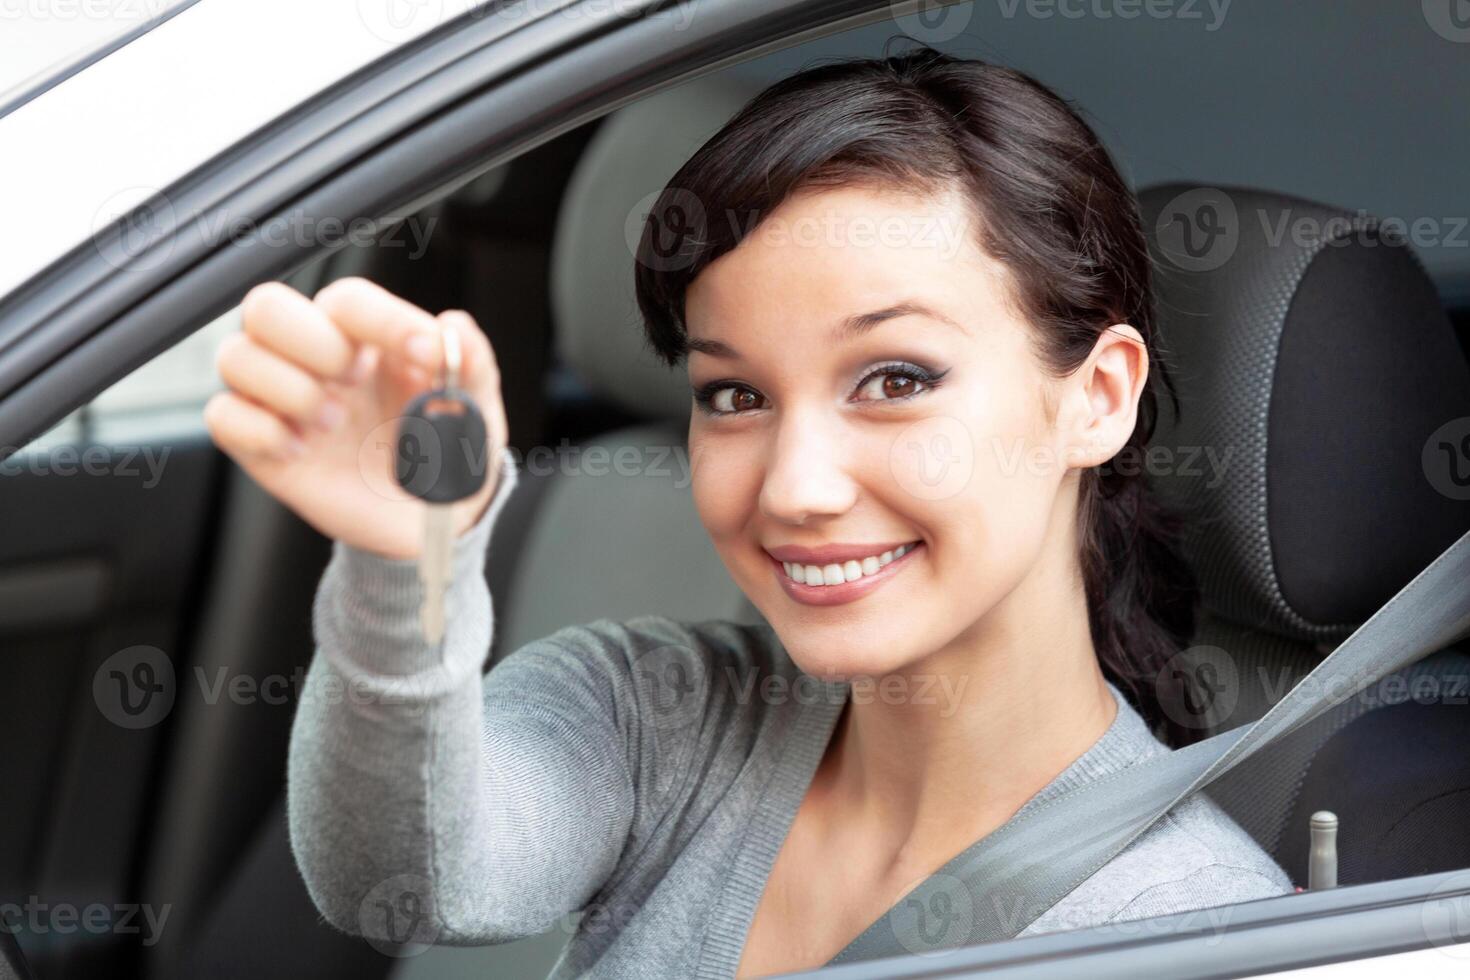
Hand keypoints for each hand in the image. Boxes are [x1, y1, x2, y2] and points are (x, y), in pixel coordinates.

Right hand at [204, 277, 508, 558]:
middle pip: (265, 306)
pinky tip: (302, 451)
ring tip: (333, 422)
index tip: (425, 354)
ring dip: (288, 388)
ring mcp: (282, 401)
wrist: (436, 518)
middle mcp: (314, 359)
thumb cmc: (447, 449)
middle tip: (355, 382)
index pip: (347, 299)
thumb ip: (471, 360)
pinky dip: (260, 431)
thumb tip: (453, 327)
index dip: (383, 319)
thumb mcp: (473, 405)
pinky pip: (222, 417)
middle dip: (312, 342)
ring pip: (235, 356)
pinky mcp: (261, 447)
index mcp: (365, 337)